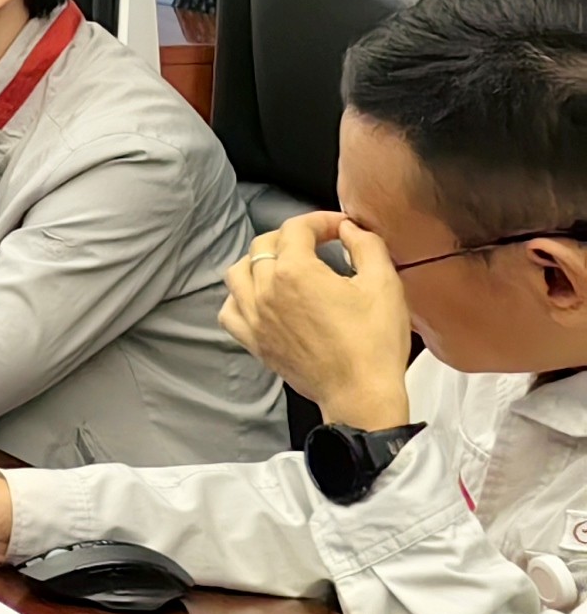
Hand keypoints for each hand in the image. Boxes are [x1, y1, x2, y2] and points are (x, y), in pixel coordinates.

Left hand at [220, 211, 415, 429]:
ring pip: (238, 273)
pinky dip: (239, 298)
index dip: (320, 220)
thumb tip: (349, 229)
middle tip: (318, 242)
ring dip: (259, 261)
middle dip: (291, 236)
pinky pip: (229, 311)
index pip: (296, 228)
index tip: (340, 228)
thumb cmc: (374, 342)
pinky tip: (261, 298)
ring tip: (286, 265)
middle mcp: (265, 291)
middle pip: (263, 245)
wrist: (361, 393)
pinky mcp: (253, 341)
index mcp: (294, 271)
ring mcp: (254, 317)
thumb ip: (366, 245)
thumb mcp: (384, 284)